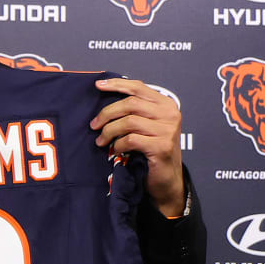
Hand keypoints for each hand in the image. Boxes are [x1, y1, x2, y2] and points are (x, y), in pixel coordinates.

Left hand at [91, 78, 184, 217]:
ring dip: (109, 131)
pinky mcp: (161, 146)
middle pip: (131, 104)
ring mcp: (167, 130)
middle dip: (107, 113)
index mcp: (166, 104)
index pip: (138, 87)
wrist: (166, 178)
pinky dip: (118, 145)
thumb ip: (135, 110)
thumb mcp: (147, 125)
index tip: (98, 85)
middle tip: (94, 125)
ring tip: (101, 141)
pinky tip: (115, 150)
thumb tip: (105, 96)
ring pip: (129, 122)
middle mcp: (169, 114)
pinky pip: (131, 140)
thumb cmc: (152, 150)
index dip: (117, 84)